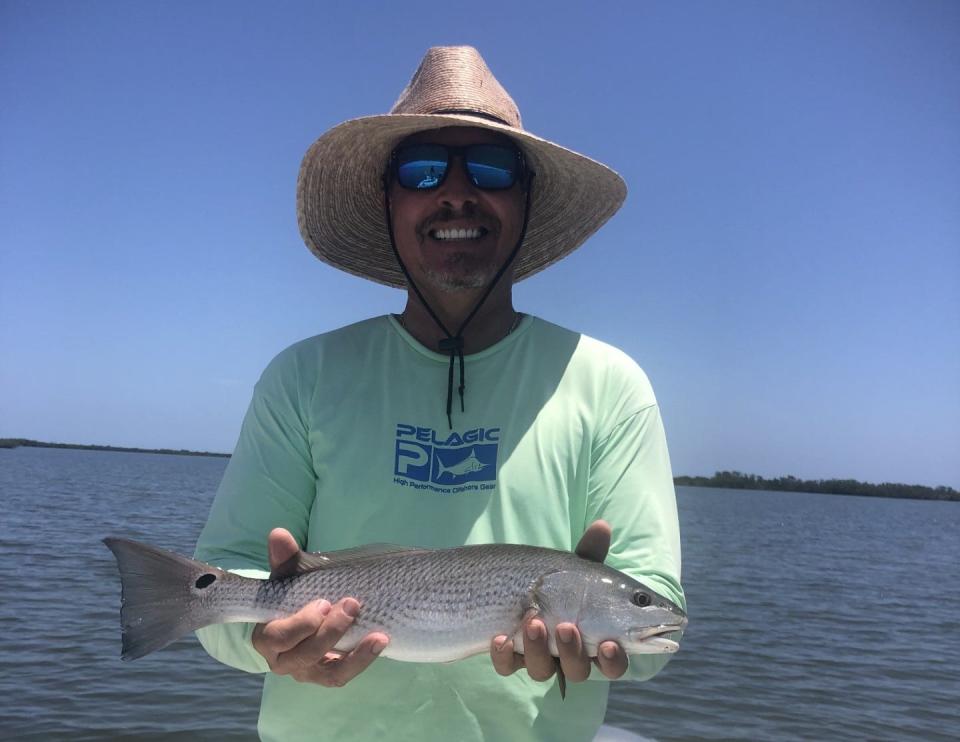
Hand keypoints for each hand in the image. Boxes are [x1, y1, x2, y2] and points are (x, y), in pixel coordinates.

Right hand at [251, 528, 388, 686]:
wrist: (306, 614)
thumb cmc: (294, 595)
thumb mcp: (288, 577)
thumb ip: (284, 559)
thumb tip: (279, 534)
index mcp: (267, 637)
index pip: (278, 637)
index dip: (302, 624)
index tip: (324, 601)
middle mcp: (284, 661)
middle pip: (305, 655)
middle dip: (331, 631)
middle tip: (352, 605)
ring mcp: (308, 672)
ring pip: (329, 672)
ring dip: (354, 654)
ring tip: (377, 636)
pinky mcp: (329, 674)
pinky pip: (345, 674)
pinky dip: (363, 660)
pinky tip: (380, 642)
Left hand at [490, 520, 628, 685]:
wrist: (510, 581)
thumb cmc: (557, 581)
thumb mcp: (575, 567)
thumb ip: (591, 552)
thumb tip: (602, 525)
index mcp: (594, 638)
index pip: (613, 662)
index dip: (614, 660)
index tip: (609, 644)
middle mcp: (568, 654)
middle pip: (579, 671)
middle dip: (574, 652)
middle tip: (567, 626)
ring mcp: (538, 656)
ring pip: (543, 670)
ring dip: (539, 649)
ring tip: (533, 621)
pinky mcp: (510, 656)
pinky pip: (507, 666)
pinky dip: (504, 656)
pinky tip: (500, 637)